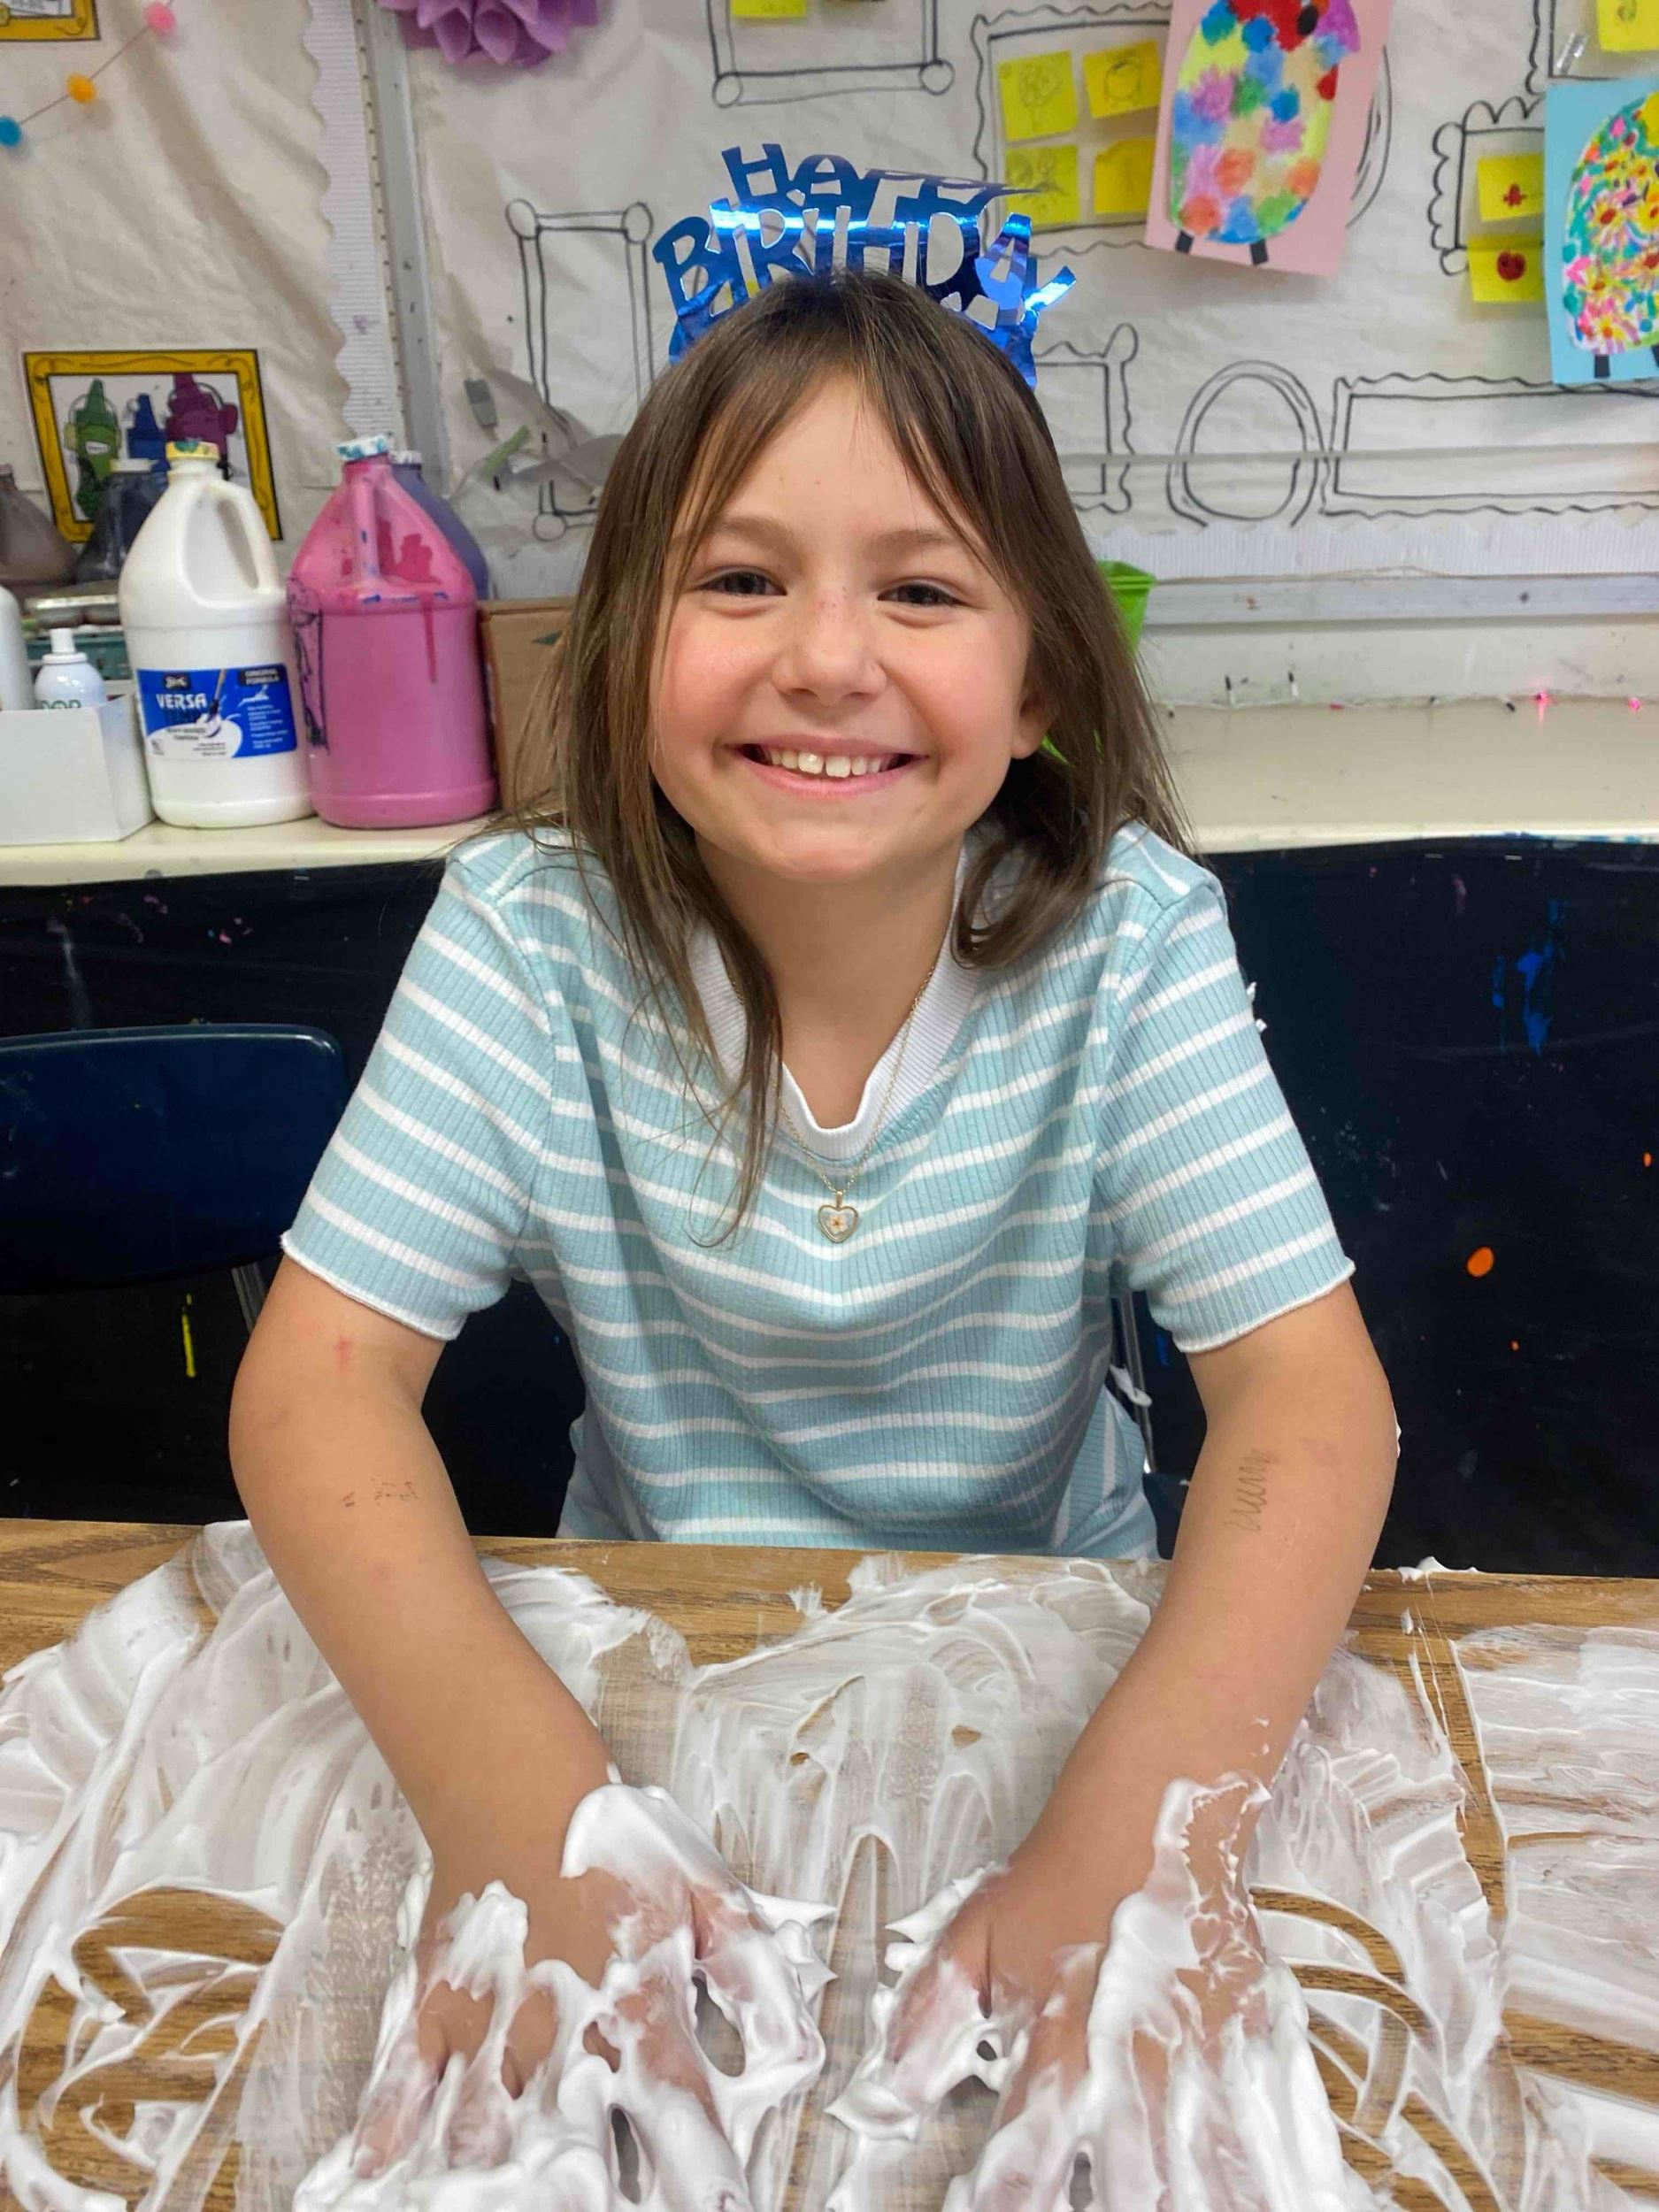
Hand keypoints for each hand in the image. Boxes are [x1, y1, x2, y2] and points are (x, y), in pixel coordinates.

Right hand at [329, 1777, 829, 2208]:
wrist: (518, 1780)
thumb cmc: (619, 1839)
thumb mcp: (711, 1900)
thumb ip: (757, 1984)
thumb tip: (798, 2057)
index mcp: (637, 2015)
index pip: (682, 2126)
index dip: (708, 2186)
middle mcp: (561, 2039)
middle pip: (576, 2157)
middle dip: (589, 2197)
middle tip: (597, 2210)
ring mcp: (488, 2031)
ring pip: (486, 2142)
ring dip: (497, 2182)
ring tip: (502, 2210)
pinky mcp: (433, 2012)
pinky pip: (402, 2093)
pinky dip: (388, 2143)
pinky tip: (378, 2182)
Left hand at [833, 1776, 1329, 2211]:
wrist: (1148, 1811)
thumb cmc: (1058, 1874)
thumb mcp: (976, 1933)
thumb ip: (934, 2012)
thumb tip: (891, 2085)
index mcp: (1058, 2040)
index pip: (1030, 2145)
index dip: (1013, 2196)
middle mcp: (1129, 2056)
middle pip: (1136, 2172)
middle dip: (1132, 2203)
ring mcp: (1196, 2047)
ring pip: (1209, 2155)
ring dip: (1200, 2192)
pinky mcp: (1245, 2033)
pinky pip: (1266, 2116)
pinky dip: (1273, 2164)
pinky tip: (1277, 2193)